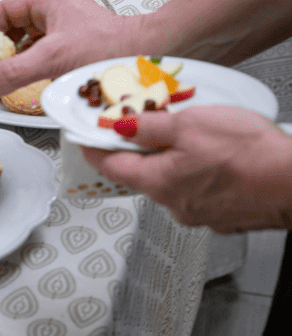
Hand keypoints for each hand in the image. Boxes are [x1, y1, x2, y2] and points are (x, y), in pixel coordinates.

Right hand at [0, 0, 145, 97]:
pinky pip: (48, 55)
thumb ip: (14, 72)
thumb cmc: (108, 46)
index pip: (5, 10)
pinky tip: (34, 82)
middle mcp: (57, 13)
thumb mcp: (52, 59)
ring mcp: (70, 30)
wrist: (148, 55)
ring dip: (19, 59)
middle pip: (16, 27)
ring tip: (8, 76)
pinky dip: (37, 67)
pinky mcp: (80, 48)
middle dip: (1, 47)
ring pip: (33, 42)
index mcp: (47, 3)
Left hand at [81, 108, 291, 233]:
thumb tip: (119, 125)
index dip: (94, 146)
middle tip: (138, 122)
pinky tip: (211, 154)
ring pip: (171, 180)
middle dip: (136, 147)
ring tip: (185, 132)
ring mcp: (201, 213)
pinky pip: (197, 188)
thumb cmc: (250, 156)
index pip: (110, 166)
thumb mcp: (190, 125)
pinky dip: (195, 170)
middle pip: (140, 173)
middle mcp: (176, 205)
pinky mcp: (224, 213)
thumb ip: (150, 126)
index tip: (84, 134)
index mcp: (160, 183)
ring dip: (170, 157)